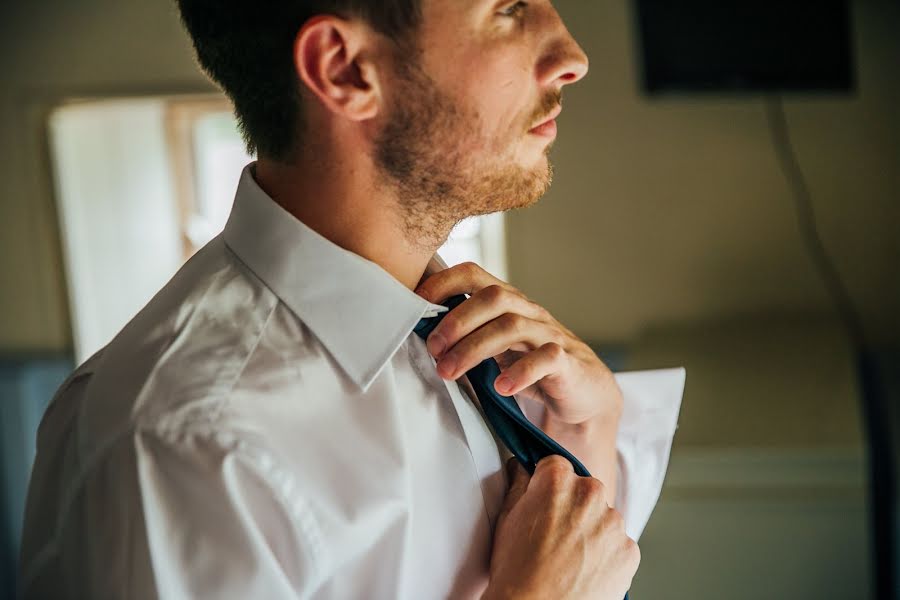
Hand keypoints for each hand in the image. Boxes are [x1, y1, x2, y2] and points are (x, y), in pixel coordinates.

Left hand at [415, 262, 621, 426]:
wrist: (583, 393)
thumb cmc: (529, 366)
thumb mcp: (494, 347)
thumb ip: (464, 337)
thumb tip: (415, 337)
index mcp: (507, 302)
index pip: (473, 274)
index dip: (443, 283)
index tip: (415, 305)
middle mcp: (528, 311)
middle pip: (493, 298)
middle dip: (456, 321)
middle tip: (433, 349)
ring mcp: (550, 334)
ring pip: (513, 326)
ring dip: (475, 348)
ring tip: (449, 372)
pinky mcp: (568, 362)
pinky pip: (546, 358)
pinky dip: (520, 372)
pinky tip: (501, 387)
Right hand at [484, 456, 638, 599]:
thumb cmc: (516, 571)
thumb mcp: (506, 519)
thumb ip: (517, 485)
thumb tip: (520, 469)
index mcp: (557, 481)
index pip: (556, 465)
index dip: (547, 484)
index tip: (544, 501)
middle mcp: (590, 494)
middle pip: (584, 490)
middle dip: (572, 506)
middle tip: (554, 534)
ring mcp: (613, 524)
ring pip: (603, 518)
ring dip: (591, 530)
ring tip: (569, 557)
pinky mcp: (629, 551)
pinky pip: (618, 544)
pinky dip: (606, 554)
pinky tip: (584, 569)